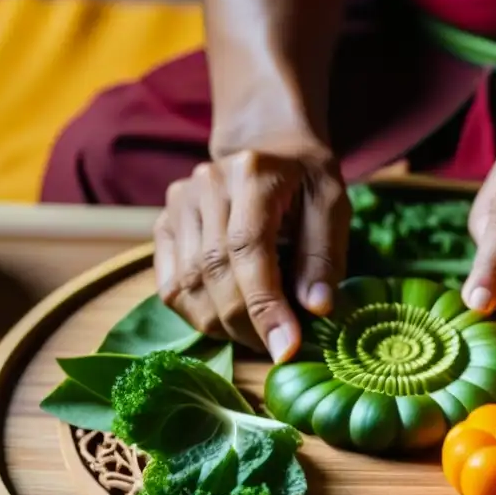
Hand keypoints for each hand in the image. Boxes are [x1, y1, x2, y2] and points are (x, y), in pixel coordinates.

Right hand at [154, 145, 349, 361]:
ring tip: (259, 335)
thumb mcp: (331, 205)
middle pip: (214, 271)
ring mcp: (178, 204)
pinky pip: (171, 288)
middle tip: (278, 348)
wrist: (266, 145)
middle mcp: (205, 185)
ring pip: (187, 286)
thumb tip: (317, 309)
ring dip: (223, 326)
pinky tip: (230, 321)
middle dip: (247, 324)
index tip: (285, 349)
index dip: (265, 306)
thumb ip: (325, 256)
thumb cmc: (305, 180)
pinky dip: (200, 315)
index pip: (249, 249)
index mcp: (252, 174)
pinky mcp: (163, 225)